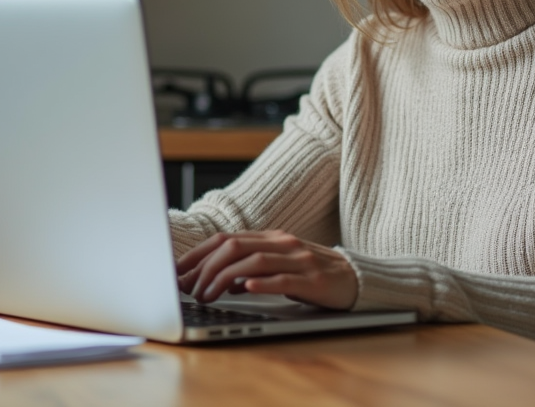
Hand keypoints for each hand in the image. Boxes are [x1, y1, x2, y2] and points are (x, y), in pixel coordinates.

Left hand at [176, 230, 357, 310]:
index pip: (226, 239)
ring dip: (224, 279)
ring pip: (253, 261)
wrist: (357, 278)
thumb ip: (253, 269)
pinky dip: (262, 283)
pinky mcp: (313, 279)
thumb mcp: (281, 267)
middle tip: (188, 289)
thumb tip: (222, 282)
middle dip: (205, 267)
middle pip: (234, 246)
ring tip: (207, 296)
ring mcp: (299, 259)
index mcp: (271, 238)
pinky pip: (283, 279)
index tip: (177, 270)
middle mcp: (282, 243)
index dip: (198, 253)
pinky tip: (246, 290)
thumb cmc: (314, 275)